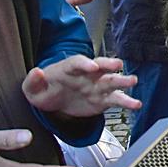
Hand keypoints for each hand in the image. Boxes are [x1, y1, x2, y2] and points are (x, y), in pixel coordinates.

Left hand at [22, 55, 140, 116]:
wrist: (54, 102)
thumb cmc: (44, 91)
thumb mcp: (31, 88)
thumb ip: (33, 81)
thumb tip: (36, 72)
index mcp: (69, 68)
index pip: (78, 62)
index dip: (85, 63)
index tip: (92, 66)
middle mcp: (87, 74)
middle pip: (100, 66)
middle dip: (109, 64)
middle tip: (118, 65)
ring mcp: (97, 86)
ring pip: (112, 81)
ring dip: (122, 80)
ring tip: (133, 81)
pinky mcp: (103, 100)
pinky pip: (117, 99)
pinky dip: (127, 102)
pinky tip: (136, 104)